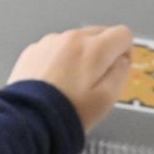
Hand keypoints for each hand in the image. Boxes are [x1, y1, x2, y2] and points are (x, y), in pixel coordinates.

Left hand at [7, 25, 133, 130]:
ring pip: (75, 41)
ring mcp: (50, 43)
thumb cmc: (66, 112)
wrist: (29, 119)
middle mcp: (72, 39)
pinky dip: (58, 60)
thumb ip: (121, 73)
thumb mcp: (108, 98)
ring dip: (79, 56)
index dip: (125, 52)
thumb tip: (122, 61)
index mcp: (94, 48)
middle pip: (100, 34)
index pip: (123, 34)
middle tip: (95, 80)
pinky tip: (55, 81)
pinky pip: (54, 48)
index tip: (118, 66)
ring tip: (71, 84)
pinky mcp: (33, 51)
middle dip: (103, 53)